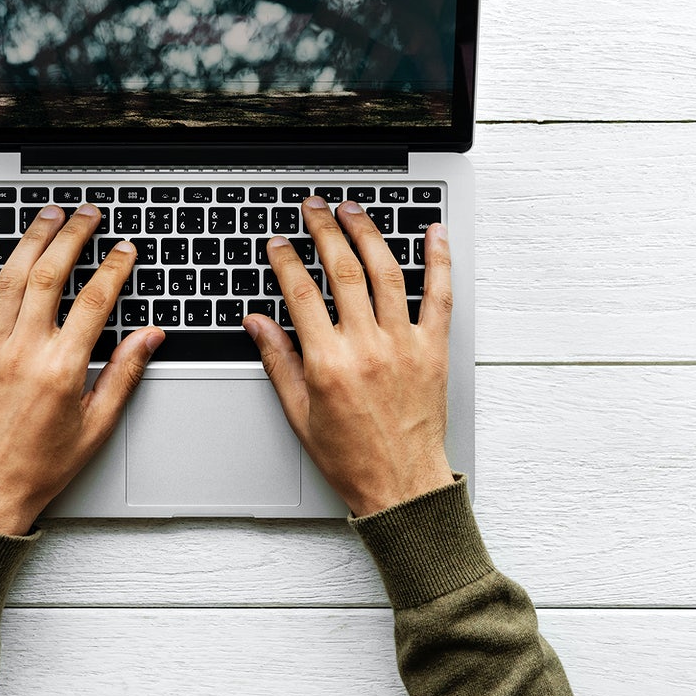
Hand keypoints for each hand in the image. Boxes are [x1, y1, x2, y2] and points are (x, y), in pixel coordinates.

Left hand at [0, 204, 163, 534]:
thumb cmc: (41, 465)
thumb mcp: (98, 425)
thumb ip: (125, 374)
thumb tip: (149, 337)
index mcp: (61, 368)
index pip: (95, 300)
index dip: (114, 267)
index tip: (124, 249)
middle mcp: (24, 351)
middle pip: (50, 275)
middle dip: (74, 237)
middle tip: (89, 215)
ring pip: (10, 277)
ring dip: (31, 239)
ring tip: (49, 215)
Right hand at [242, 197, 453, 516]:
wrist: (401, 487)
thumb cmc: (351, 457)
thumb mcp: (298, 413)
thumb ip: (277, 361)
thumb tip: (256, 323)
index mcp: (328, 363)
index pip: (300, 293)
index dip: (286, 261)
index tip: (279, 244)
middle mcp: (367, 347)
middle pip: (343, 270)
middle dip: (324, 230)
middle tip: (313, 208)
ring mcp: (403, 344)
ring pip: (386, 272)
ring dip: (368, 233)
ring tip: (353, 210)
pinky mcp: (433, 349)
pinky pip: (439, 295)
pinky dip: (438, 260)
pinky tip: (433, 233)